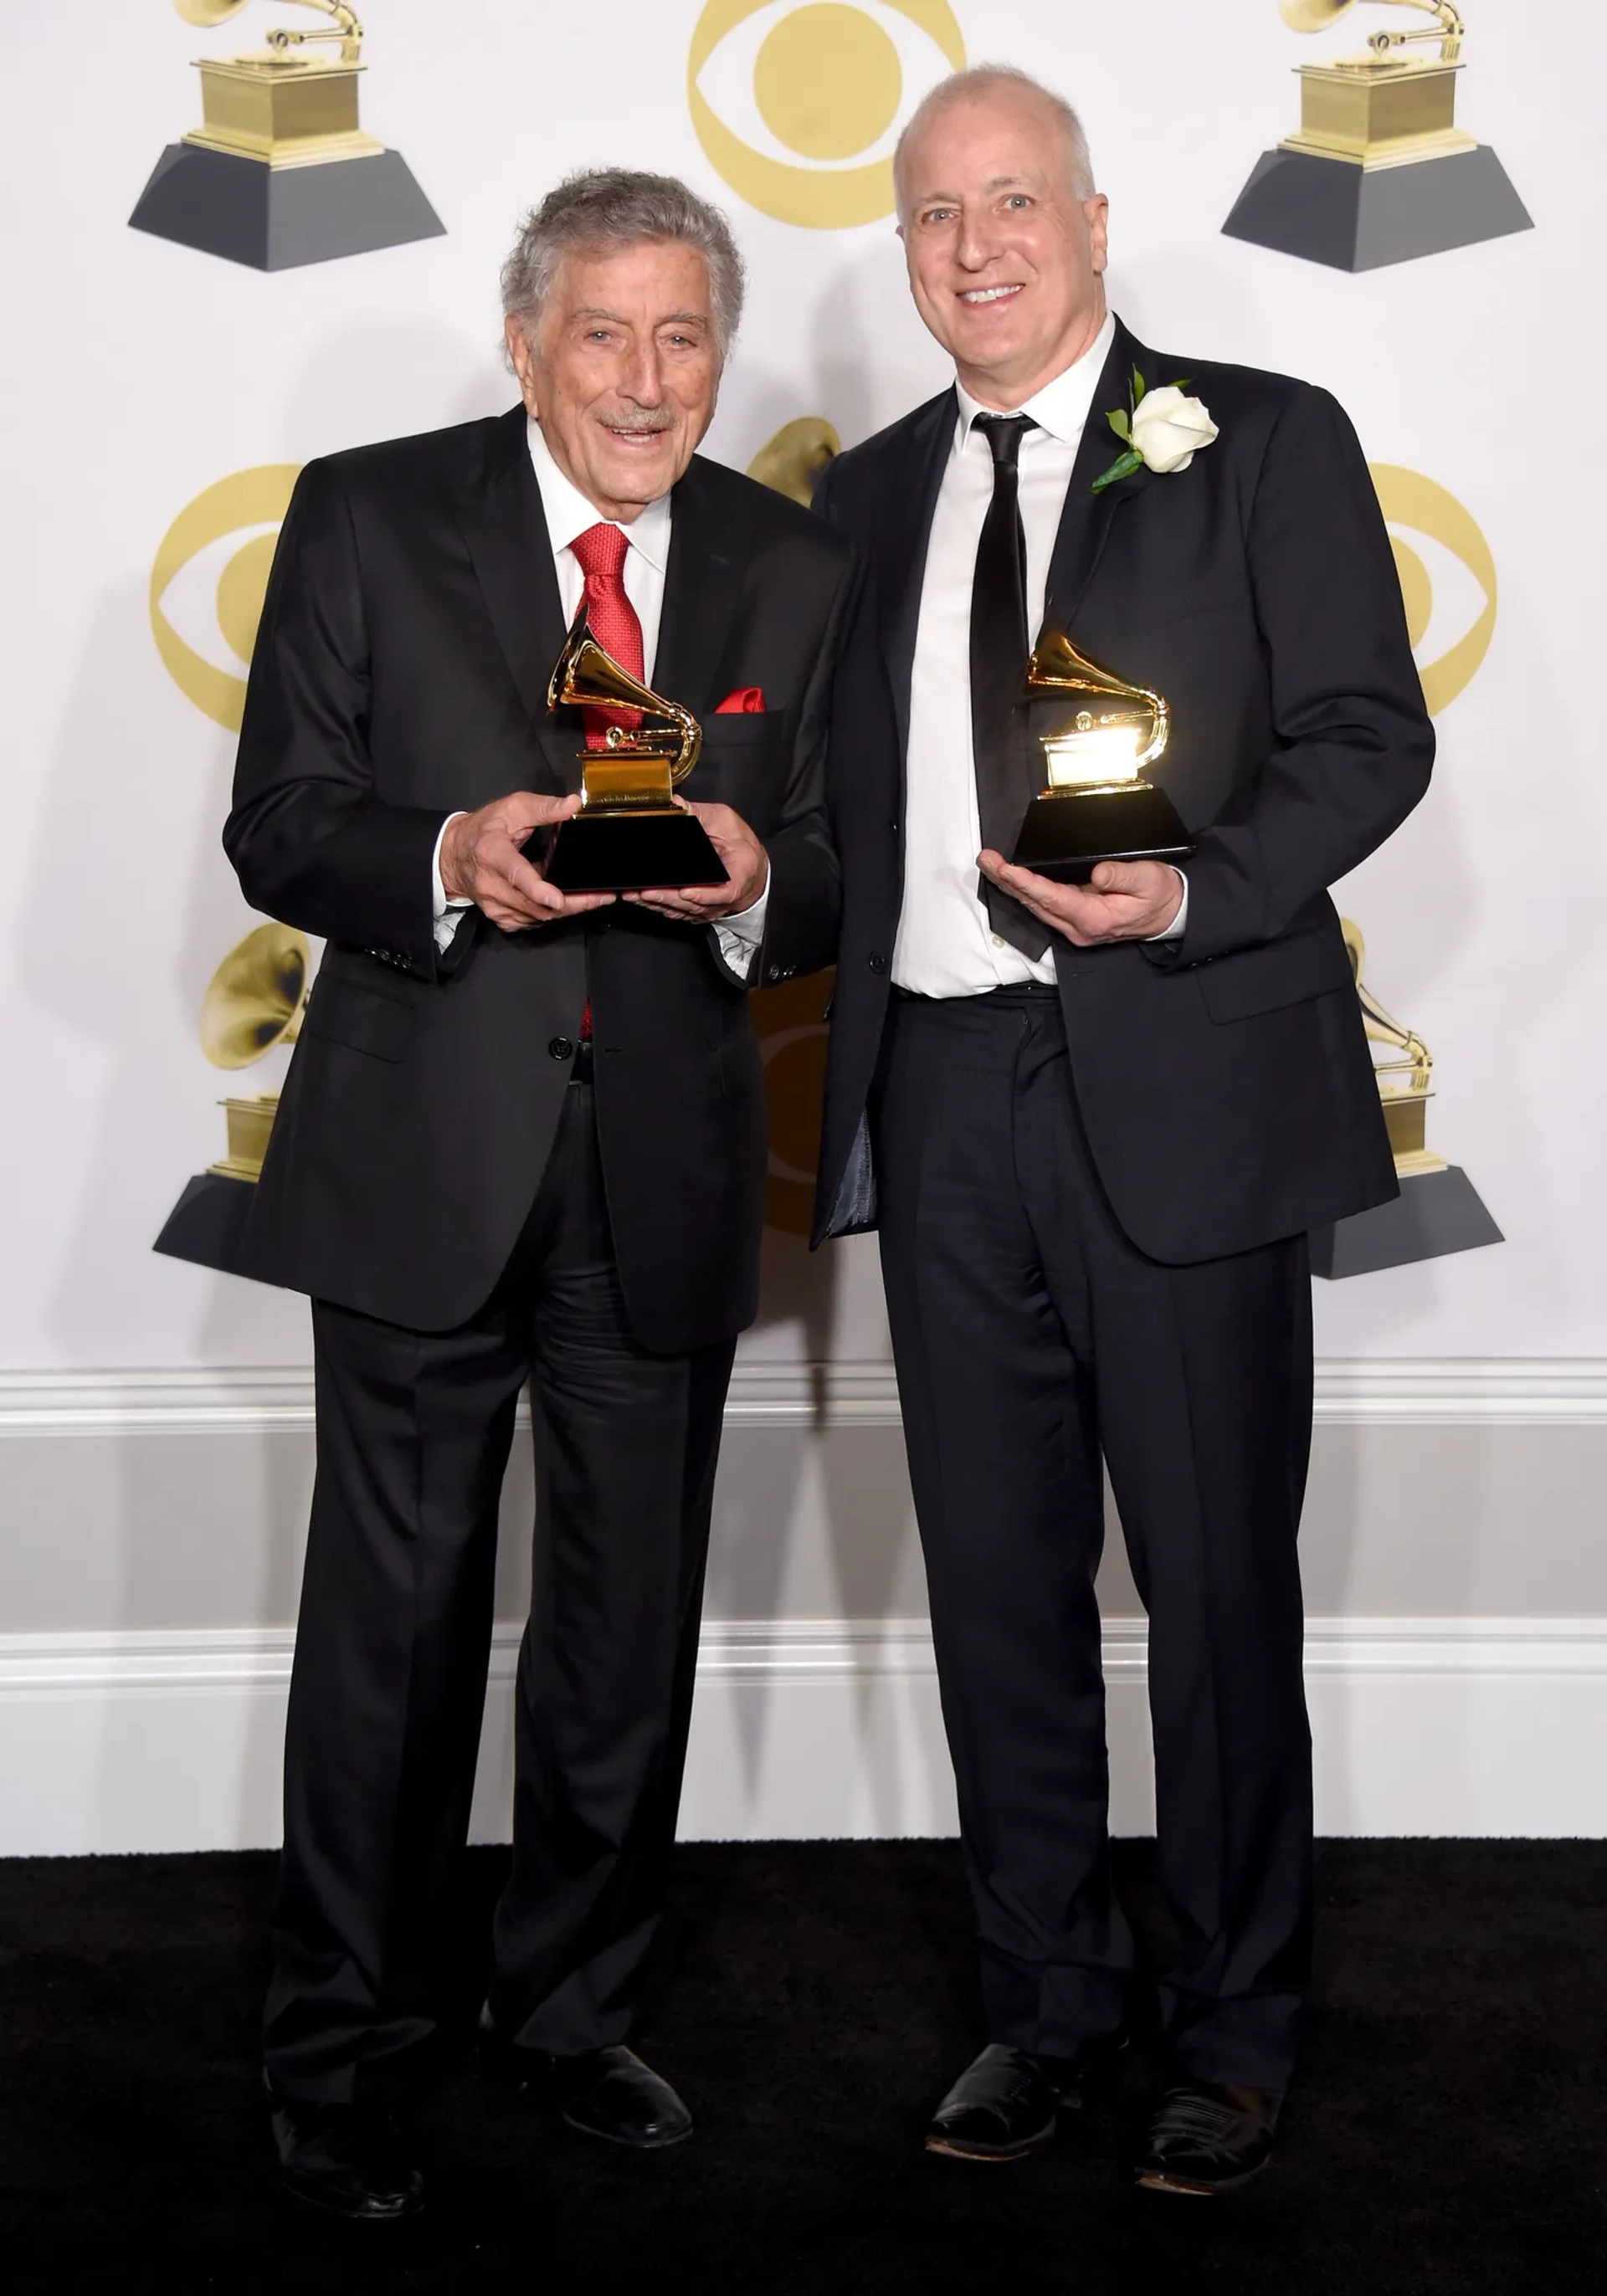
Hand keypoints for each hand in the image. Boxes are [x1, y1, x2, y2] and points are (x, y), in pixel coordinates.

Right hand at [440, 792, 614, 930]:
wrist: (453, 855)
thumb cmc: (483, 830)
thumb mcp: (512, 808)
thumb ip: (543, 807)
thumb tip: (573, 804)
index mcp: (493, 854)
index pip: (516, 875)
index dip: (538, 890)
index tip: (558, 898)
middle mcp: (491, 885)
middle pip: (535, 905)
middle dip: (572, 903)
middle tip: (601, 896)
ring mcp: (495, 906)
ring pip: (538, 917)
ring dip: (566, 909)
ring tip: (589, 896)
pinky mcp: (501, 918)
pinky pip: (533, 921)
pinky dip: (552, 913)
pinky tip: (565, 901)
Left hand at [624, 800, 768, 923]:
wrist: (751, 870)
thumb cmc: (741, 848)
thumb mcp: (727, 823)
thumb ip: (702, 815)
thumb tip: (678, 804)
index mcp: (736, 880)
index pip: (722, 892)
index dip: (703, 895)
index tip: (686, 891)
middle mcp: (720, 900)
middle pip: (692, 904)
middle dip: (666, 898)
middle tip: (644, 891)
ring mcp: (707, 908)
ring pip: (681, 910)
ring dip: (657, 904)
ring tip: (635, 895)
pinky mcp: (696, 910)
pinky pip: (676, 912)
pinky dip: (658, 907)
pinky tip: (641, 900)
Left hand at [977, 853, 1183, 947]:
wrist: (1171, 914)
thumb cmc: (1160, 895)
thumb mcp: (1148, 880)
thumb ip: (1121, 877)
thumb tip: (1097, 874)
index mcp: (1094, 918)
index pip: (1051, 898)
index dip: (1025, 882)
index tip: (1004, 868)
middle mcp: (1078, 927)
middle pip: (1035, 904)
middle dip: (1007, 881)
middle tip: (986, 859)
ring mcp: (1075, 927)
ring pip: (1036, 906)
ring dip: (1012, 886)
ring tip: (991, 864)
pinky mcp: (1075, 920)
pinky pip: (1045, 905)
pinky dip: (1026, 890)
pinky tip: (1013, 877)